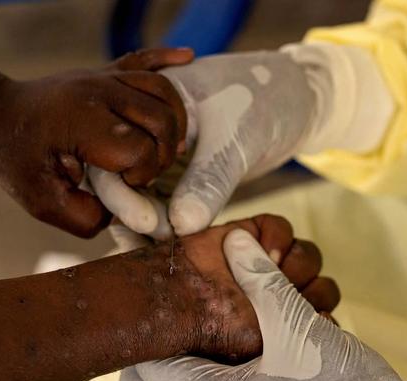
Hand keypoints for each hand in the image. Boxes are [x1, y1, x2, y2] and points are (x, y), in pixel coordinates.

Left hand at [0, 48, 193, 237]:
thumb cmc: (16, 160)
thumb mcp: (41, 202)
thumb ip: (85, 217)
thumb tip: (122, 211)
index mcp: (82, 121)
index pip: (140, 148)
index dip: (141, 175)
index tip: (122, 185)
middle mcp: (97, 92)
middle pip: (162, 119)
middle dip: (162, 154)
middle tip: (143, 172)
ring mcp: (103, 78)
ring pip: (163, 91)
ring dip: (175, 122)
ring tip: (168, 147)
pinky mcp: (105, 72)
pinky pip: (144, 59)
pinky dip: (168, 58)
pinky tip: (189, 57)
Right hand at [90, 51, 317, 237]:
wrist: (293, 99)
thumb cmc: (263, 100)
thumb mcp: (235, 138)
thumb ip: (209, 180)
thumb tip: (181, 226)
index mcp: (141, 104)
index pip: (113, 152)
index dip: (122, 192)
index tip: (147, 224)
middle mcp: (140, 130)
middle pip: (118, 178)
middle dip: (132, 215)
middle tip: (159, 244)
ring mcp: (157, 155)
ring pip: (139, 197)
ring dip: (147, 226)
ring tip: (164, 254)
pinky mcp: (176, 176)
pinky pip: (161, 204)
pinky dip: (165, 226)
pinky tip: (173, 249)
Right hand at [115, 214, 339, 362]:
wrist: (179, 299)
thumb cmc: (220, 328)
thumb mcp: (266, 338)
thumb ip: (302, 325)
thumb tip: (328, 318)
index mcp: (284, 326)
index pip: (324, 316)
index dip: (320, 313)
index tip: (308, 317)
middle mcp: (280, 296)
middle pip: (323, 286)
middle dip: (310, 290)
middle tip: (285, 295)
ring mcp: (267, 264)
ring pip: (308, 255)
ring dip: (297, 263)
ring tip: (273, 270)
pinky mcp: (253, 235)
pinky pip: (282, 228)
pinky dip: (277, 236)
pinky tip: (263, 250)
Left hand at [120, 230, 406, 380]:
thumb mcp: (299, 329)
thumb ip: (263, 282)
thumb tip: (236, 242)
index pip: (145, 368)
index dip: (156, 325)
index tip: (174, 293)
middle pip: (169, 370)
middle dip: (187, 331)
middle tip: (210, 300)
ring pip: (204, 372)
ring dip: (222, 339)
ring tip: (252, 312)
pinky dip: (245, 354)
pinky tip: (275, 333)